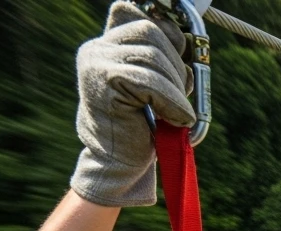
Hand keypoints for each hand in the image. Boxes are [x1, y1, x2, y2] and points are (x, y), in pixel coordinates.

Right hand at [70, 1, 195, 207]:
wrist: (118, 165)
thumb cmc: (140, 126)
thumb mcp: (152, 84)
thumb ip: (158, 57)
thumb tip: (183, 34)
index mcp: (105, 44)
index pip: (138, 13)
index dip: (167, 31)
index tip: (183, 55)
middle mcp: (96, 49)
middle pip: (150, 32)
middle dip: (176, 63)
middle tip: (184, 93)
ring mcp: (97, 64)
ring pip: (153, 56)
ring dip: (176, 86)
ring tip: (178, 112)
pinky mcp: (105, 84)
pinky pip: (151, 82)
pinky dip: (173, 100)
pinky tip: (178, 119)